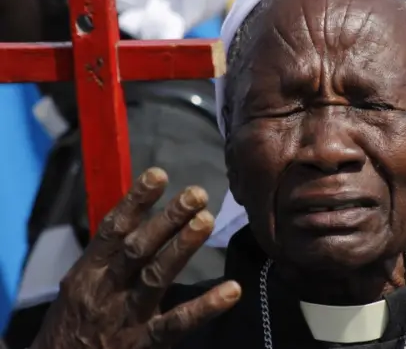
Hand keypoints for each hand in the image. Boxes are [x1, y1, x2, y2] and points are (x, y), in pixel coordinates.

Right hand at [31, 168, 241, 348]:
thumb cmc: (72, 324)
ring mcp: (125, 317)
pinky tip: (231, 290)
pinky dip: (205, 307)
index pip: (112, 229)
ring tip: (206, 221)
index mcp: (88, 271)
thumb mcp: (80, 286)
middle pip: (137, 248)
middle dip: (167, 219)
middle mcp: (105, 290)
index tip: (158, 174)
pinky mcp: (142, 344)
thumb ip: (108, 257)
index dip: (135, 201)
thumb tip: (138, 218)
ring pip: (155, 277)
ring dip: (181, 247)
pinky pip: (176, 324)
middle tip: (197, 194)